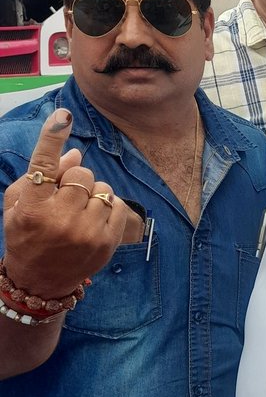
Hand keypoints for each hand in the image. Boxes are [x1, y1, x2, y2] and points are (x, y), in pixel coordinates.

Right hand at [3, 109, 129, 297]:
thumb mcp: (18, 205)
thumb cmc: (26, 235)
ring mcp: (86, 233)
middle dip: (74, 179)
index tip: (63, 116)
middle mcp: (59, 220)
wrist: (40, 281)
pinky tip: (93, 219)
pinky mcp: (106, 243)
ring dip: (92, 193)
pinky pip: (118, 205)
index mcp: (32, 208)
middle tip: (64, 196)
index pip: (44, 165)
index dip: (53, 136)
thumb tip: (76, 152)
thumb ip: (43, 175)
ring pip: (102, 188)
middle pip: (81, 173)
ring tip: (78, 211)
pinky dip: (107, 207)